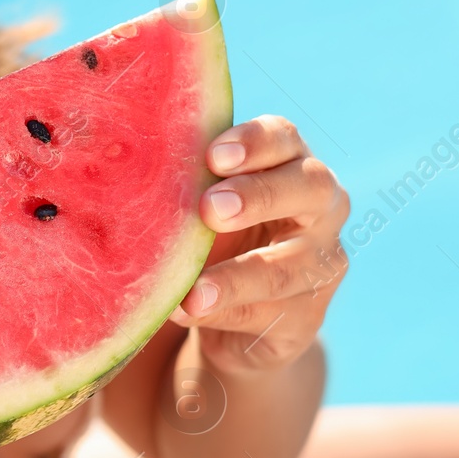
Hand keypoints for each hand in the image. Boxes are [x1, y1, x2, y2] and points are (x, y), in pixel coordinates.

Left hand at [168, 114, 349, 375]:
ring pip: (286, 267)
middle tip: (210, 208)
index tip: (213, 155)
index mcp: (292, 164)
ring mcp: (320, 266)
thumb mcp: (207, 206)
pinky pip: (267, 315)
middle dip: (259, 196)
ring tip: (194, 291)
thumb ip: (192, 185)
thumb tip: (136, 169)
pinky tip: (186, 311)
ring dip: (235, 278)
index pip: (285, 138)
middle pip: (310, 188)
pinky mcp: (306, 319)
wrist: (236, 318)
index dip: (254, 142)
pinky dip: (223, 314)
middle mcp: (321, 209)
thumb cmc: (218, 238)